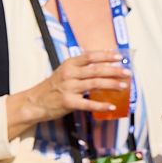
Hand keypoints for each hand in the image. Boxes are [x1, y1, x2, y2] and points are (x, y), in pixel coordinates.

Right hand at [6, 53, 128, 134]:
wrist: (34, 102)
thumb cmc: (51, 87)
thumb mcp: (63, 72)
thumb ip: (80, 68)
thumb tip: (102, 65)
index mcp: (69, 64)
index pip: (90, 56)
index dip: (106, 56)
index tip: (120, 57)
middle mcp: (69, 74)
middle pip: (96, 70)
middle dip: (114, 70)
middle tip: (127, 73)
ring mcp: (69, 88)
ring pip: (95, 84)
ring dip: (111, 84)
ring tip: (123, 86)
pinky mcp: (68, 103)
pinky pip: (88, 104)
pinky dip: (101, 105)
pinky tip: (111, 106)